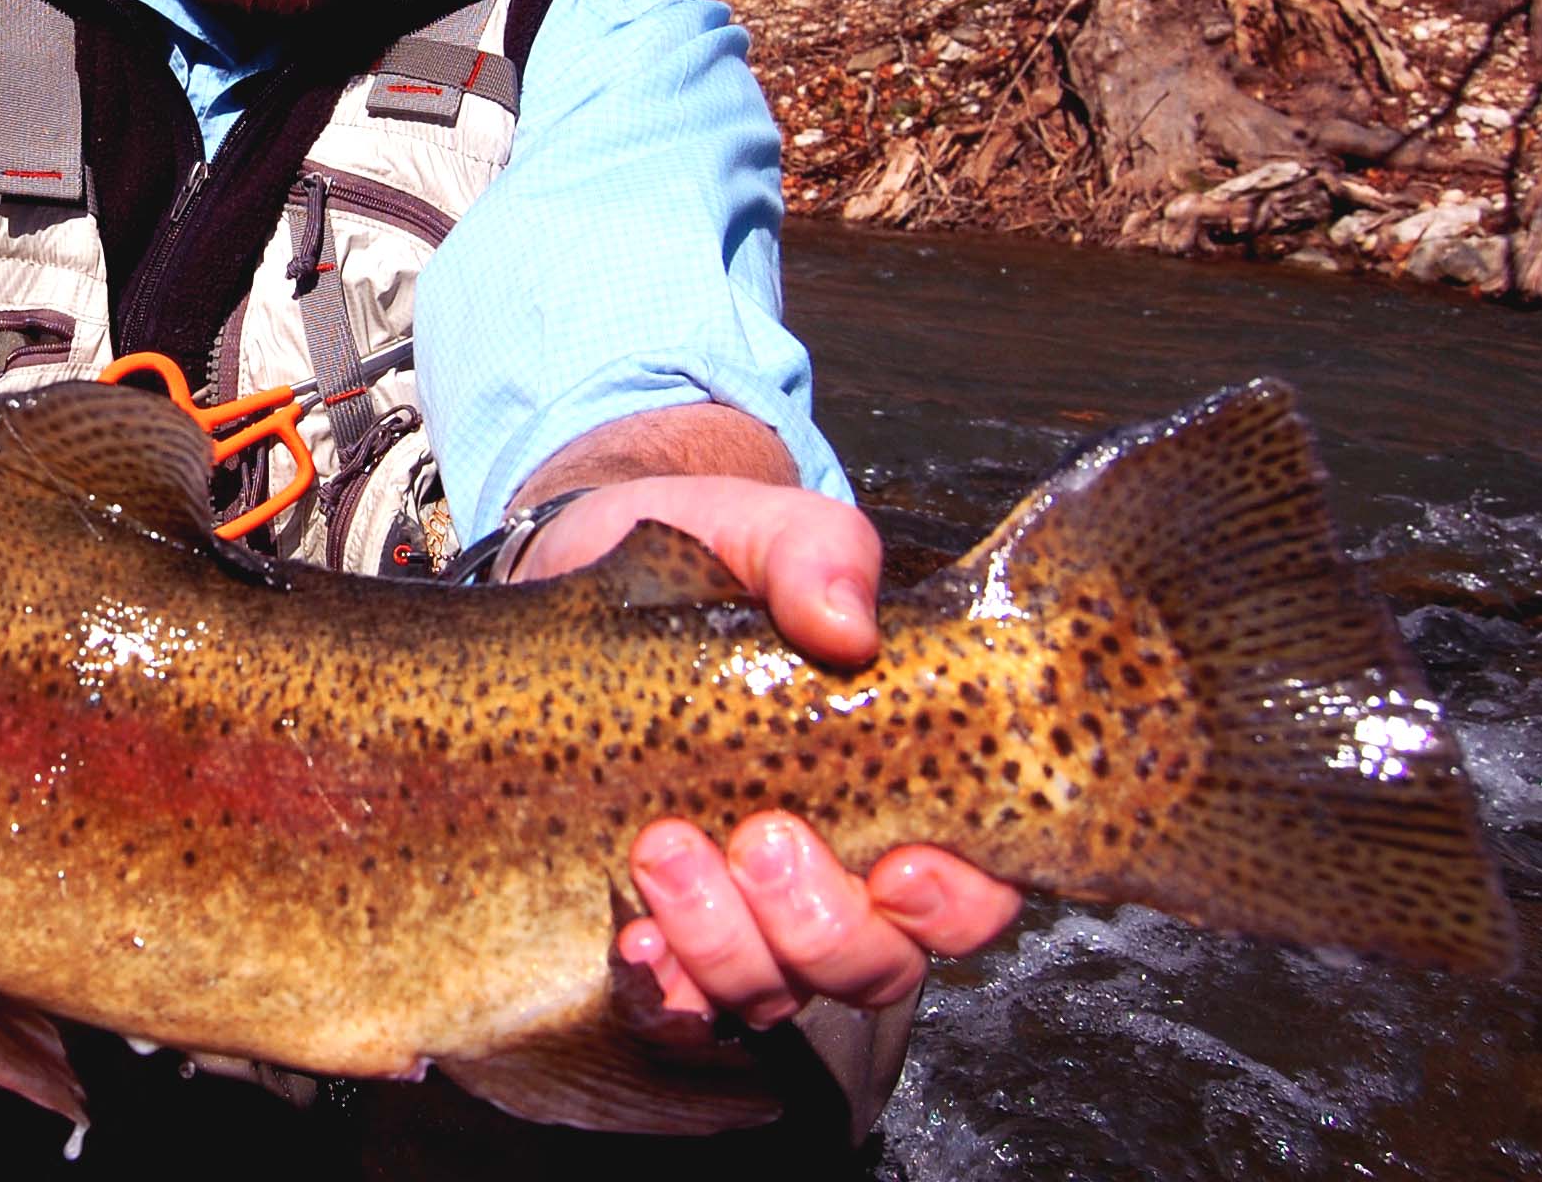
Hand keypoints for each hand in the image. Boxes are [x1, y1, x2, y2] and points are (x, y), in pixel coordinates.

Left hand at [509, 476, 1026, 1030]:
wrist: (571, 572)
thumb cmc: (698, 560)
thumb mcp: (760, 532)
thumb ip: (819, 554)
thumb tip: (848, 624)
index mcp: (894, 790)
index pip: (970, 891)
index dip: (952, 902)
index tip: (901, 866)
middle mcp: (832, 873)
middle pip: (876, 965)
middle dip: (823, 923)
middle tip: (759, 836)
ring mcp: (743, 913)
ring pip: (776, 992)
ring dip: (727, 942)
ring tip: (662, 847)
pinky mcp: (656, 929)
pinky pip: (679, 1009)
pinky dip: (666, 991)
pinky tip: (633, 940)